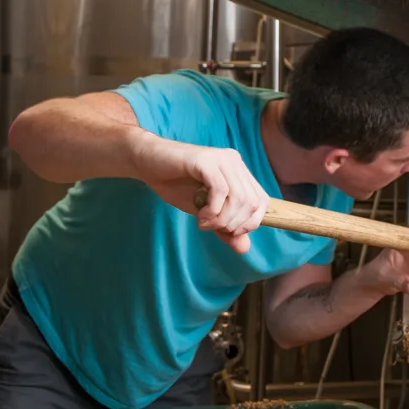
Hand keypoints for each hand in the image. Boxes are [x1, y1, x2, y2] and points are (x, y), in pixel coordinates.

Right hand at [134, 137, 268, 253]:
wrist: (146, 162)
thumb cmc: (175, 184)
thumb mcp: (204, 212)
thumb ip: (224, 228)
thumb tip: (244, 248)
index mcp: (239, 171)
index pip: (262, 202)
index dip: (249, 223)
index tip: (227, 232)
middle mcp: (234, 162)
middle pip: (252, 203)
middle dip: (234, 224)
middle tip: (212, 228)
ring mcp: (221, 159)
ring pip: (238, 198)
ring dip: (221, 219)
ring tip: (204, 223)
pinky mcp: (206, 160)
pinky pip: (220, 190)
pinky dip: (212, 210)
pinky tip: (200, 216)